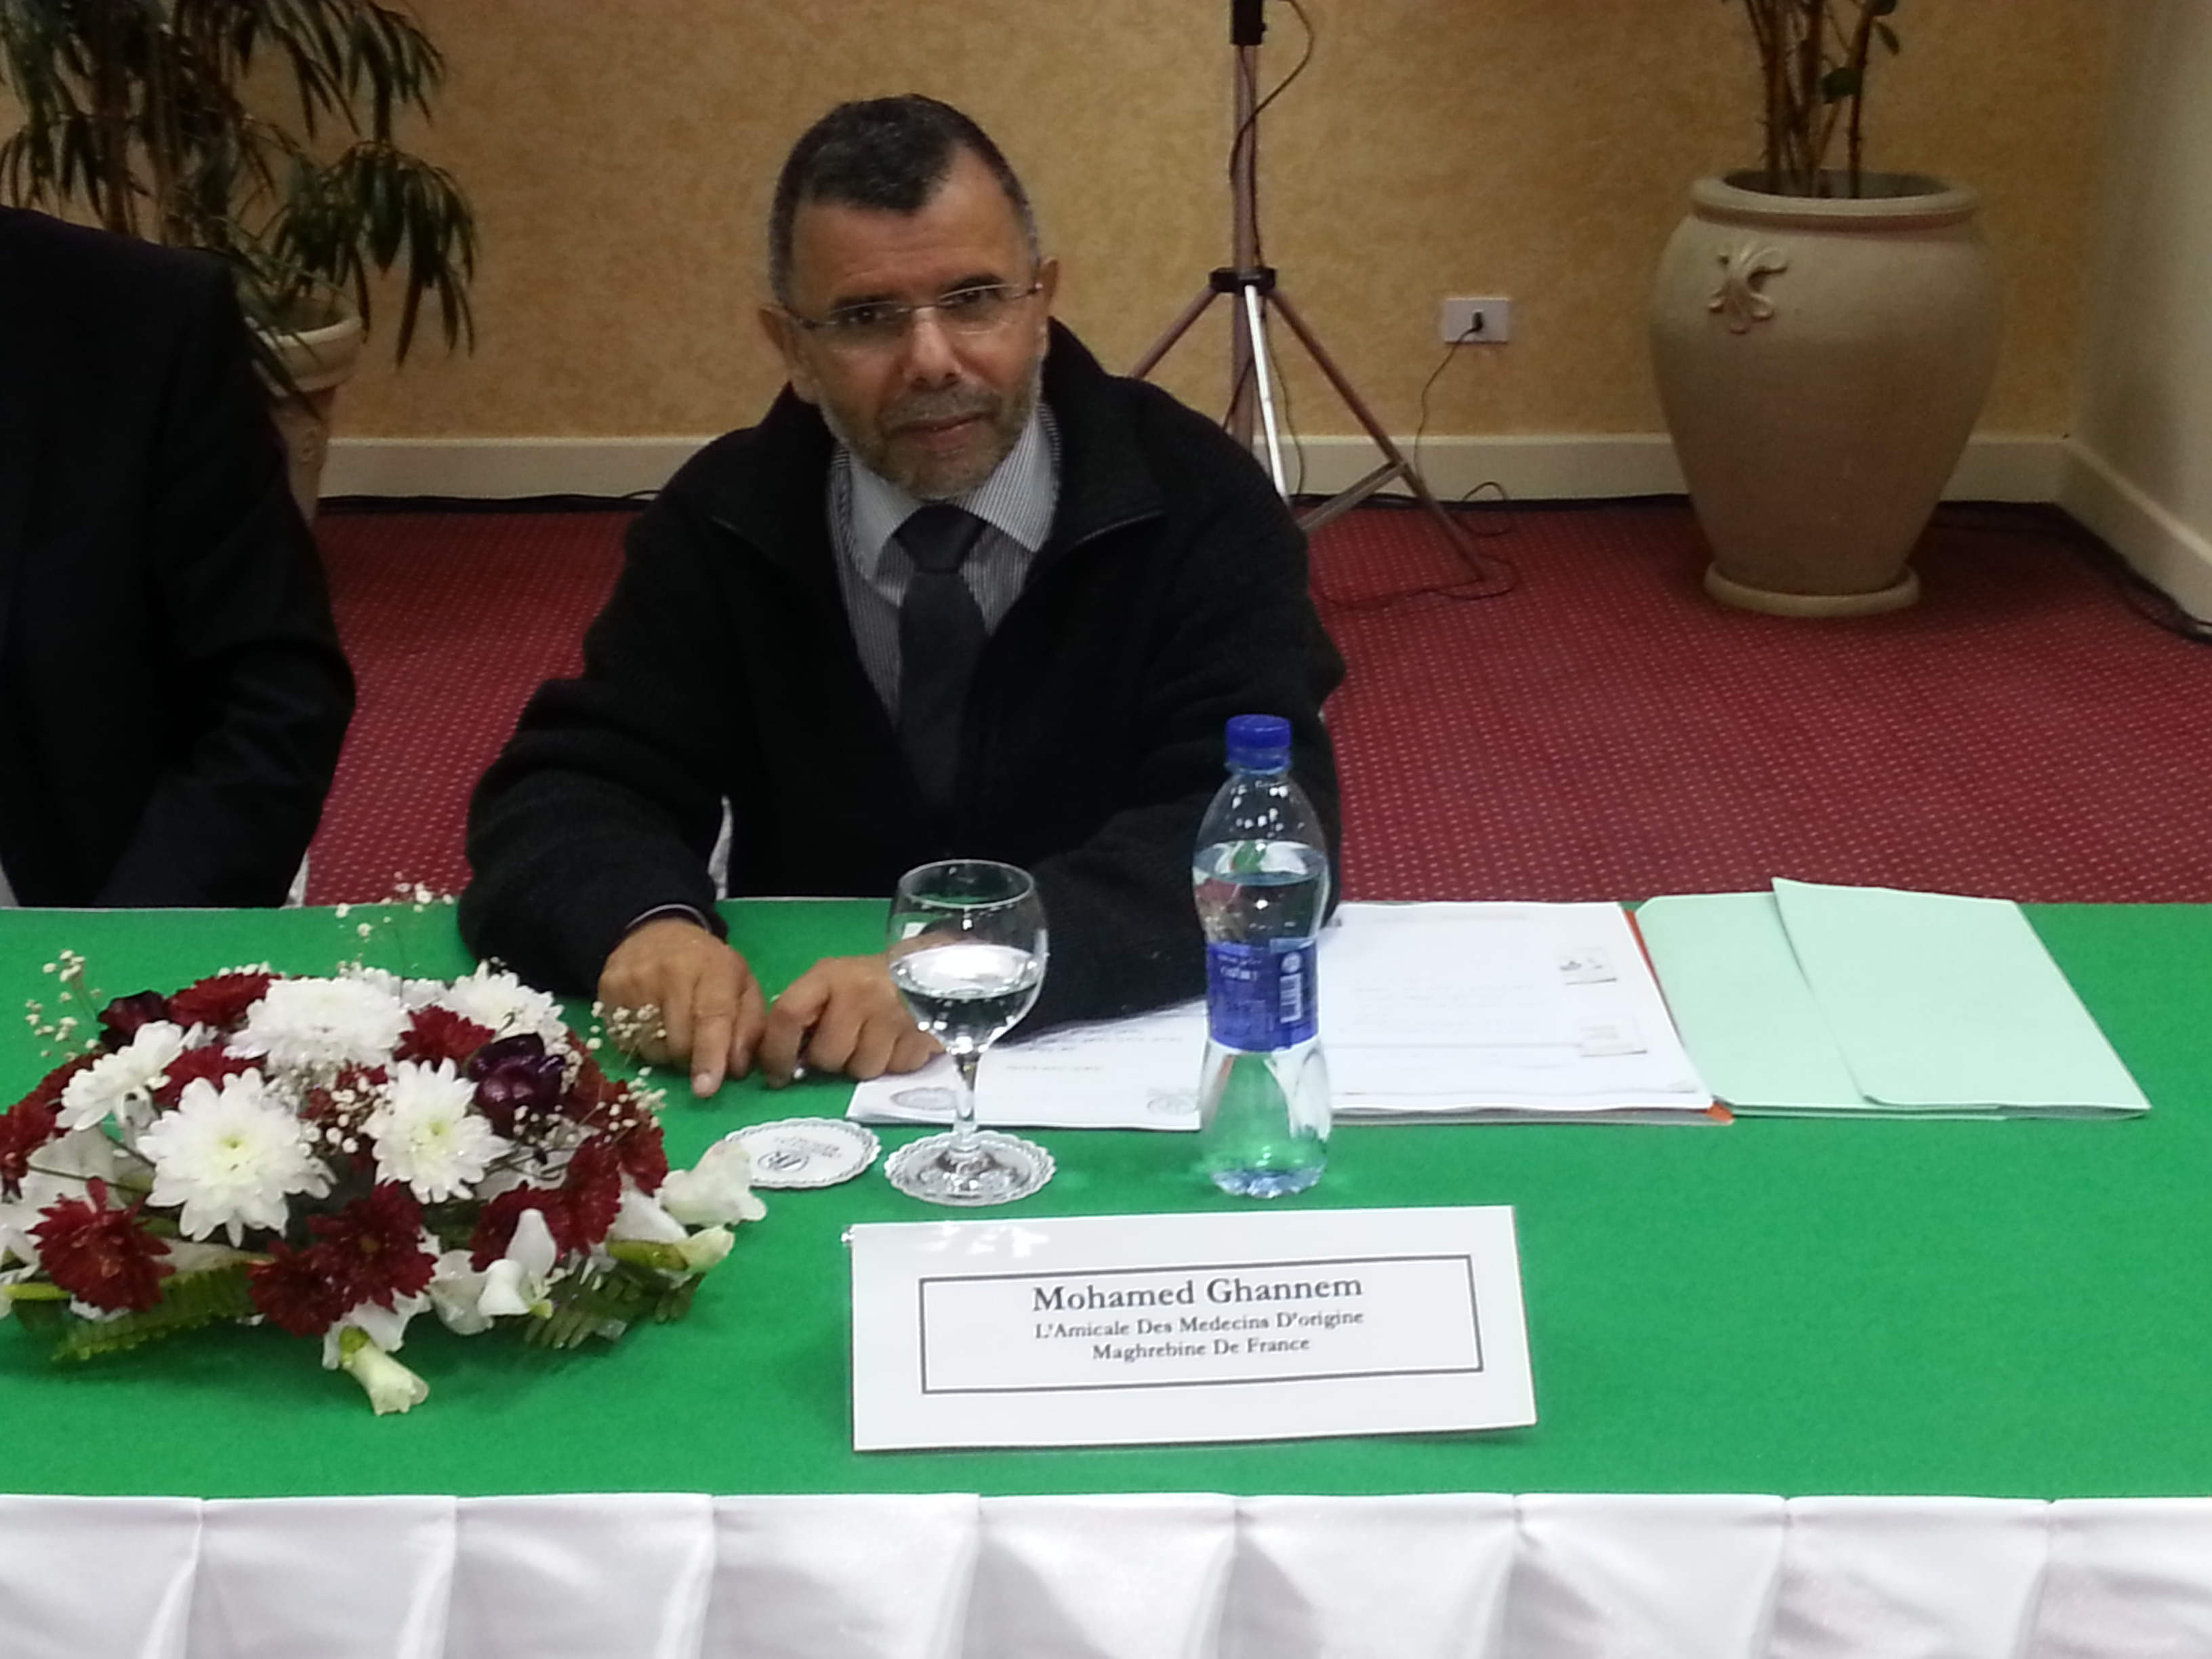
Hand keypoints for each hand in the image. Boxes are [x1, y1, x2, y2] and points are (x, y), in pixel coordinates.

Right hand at [597, 917, 767, 1097]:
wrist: (654, 934)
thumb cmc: (708, 967)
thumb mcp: (743, 986)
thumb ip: (750, 1026)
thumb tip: (738, 1069)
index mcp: (713, 969)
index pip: (711, 1017)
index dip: (709, 1056)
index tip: (706, 1089)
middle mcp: (670, 972)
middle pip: (678, 1041)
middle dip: (691, 1059)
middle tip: (696, 1046)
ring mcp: (633, 981)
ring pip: (650, 1047)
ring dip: (665, 1055)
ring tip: (673, 1031)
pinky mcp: (607, 991)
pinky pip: (625, 1042)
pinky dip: (641, 1045)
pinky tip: (650, 1025)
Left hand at [758, 953, 940, 1087]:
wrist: (925, 971)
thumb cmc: (863, 986)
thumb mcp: (828, 987)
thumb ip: (803, 1018)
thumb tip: (784, 1065)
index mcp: (828, 976)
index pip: (789, 1015)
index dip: (777, 1051)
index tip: (779, 1076)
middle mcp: (859, 992)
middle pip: (827, 1055)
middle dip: (832, 1059)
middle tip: (845, 1044)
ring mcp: (892, 1014)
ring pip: (863, 1069)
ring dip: (865, 1064)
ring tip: (874, 1042)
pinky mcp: (921, 1034)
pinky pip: (896, 1069)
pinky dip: (895, 1064)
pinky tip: (897, 1044)